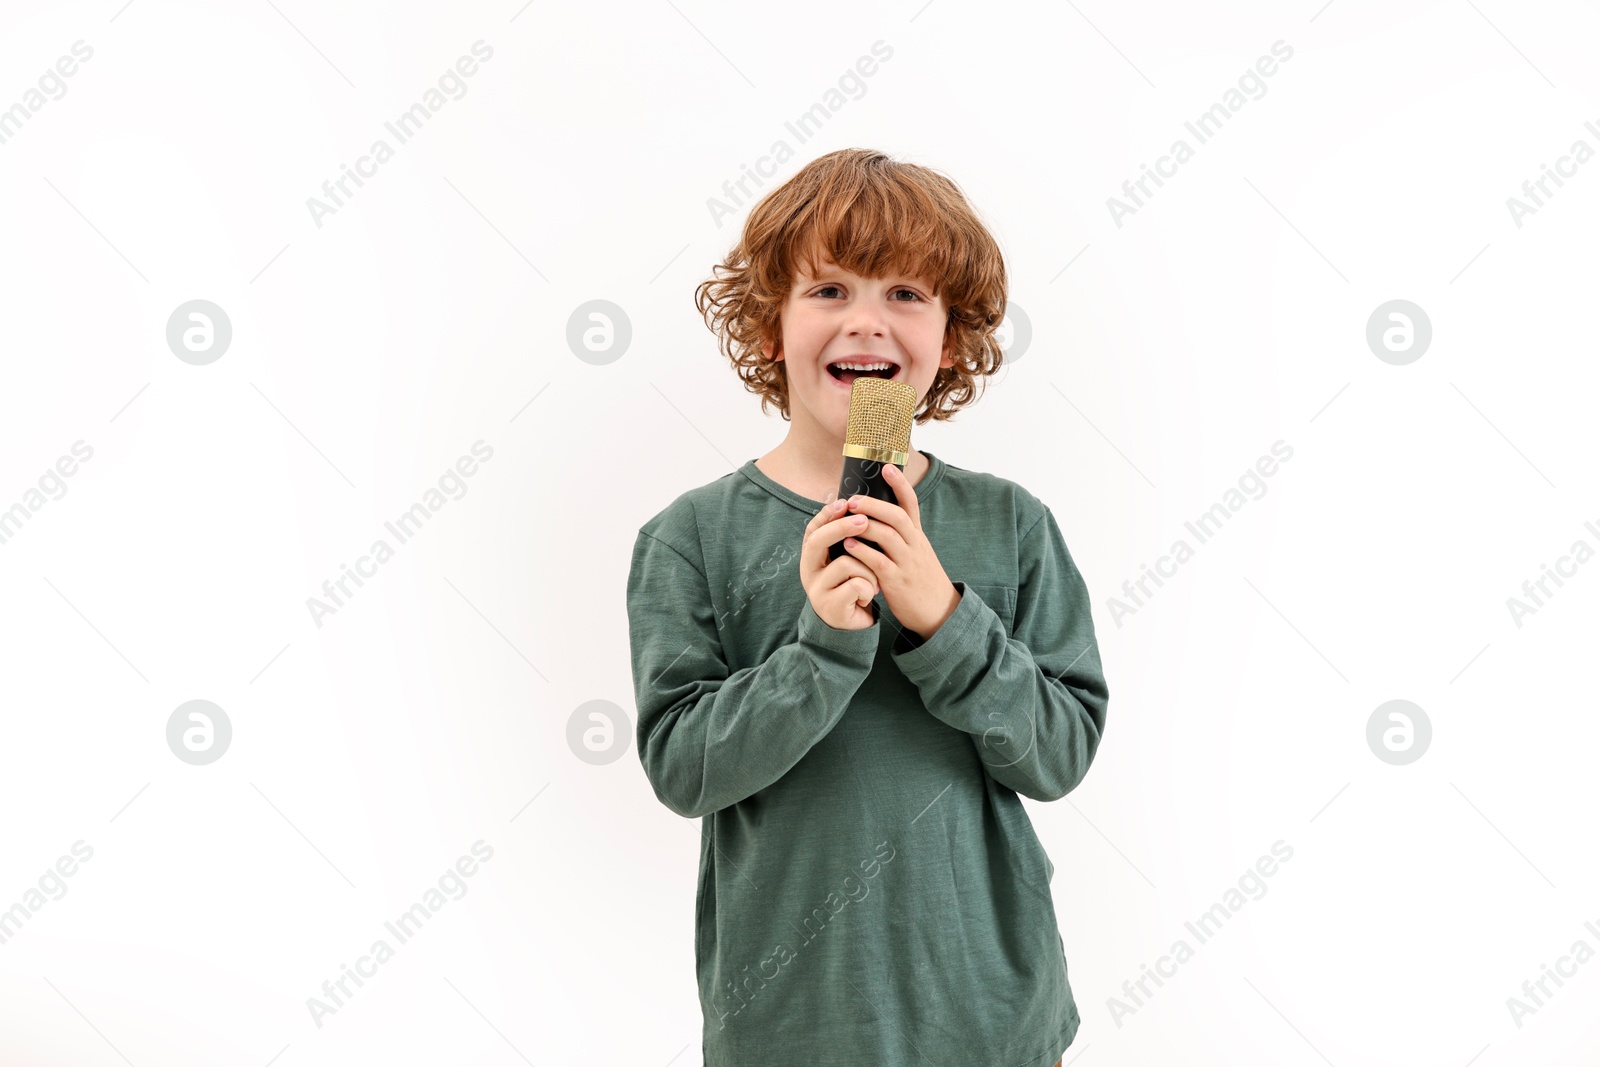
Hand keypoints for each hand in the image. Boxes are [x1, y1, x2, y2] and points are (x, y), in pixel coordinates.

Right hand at [800, 493, 881, 629]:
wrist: (852, 625)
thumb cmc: (852, 586)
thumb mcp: (847, 560)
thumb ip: (848, 539)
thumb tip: (857, 505)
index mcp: (812, 558)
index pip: (813, 529)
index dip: (827, 514)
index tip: (845, 502)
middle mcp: (809, 571)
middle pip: (819, 541)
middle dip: (842, 527)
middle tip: (863, 521)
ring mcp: (817, 590)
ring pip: (846, 564)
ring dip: (868, 571)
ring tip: (873, 582)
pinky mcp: (831, 607)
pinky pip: (857, 586)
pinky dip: (869, 589)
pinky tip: (867, 597)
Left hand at [839, 463, 959, 641]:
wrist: (938, 611)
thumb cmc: (920, 578)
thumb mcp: (916, 551)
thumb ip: (900, 534)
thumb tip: (875, 514)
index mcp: (917, 535)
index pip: (912, 504)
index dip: (900, 484)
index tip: (887, 466)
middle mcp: (914, 545)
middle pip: (898, 516)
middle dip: (874, 505)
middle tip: (853, 499)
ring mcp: (908, 563)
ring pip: (889, 537)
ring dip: (865, 525)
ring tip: (845, 518)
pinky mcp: (898, 582)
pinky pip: (879, 563)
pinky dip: (863, 552)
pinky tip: (848, 545)